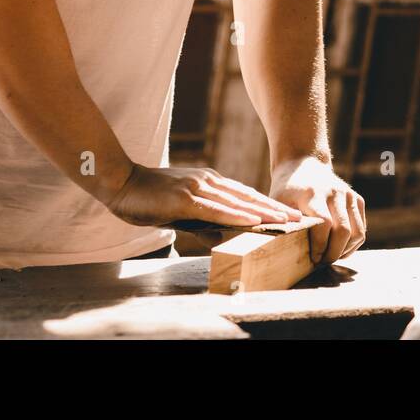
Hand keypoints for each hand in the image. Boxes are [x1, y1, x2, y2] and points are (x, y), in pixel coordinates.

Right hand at [105, 164, 302, 228]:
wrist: (120, 182)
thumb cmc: (149, 198)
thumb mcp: (182, 212)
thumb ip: (202, 222)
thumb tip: (219, 237)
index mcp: (209, 183)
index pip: (244, 195)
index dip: (267, 205)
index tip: (288, 215)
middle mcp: (208, 181)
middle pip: (248, 196)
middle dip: (274, 208)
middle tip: (298, 218)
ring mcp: (197, 188)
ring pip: (237, 201)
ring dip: (263, 211)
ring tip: (285, 221)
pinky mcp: (184, 198)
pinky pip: (215, 209)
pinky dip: (236, 214)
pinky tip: (253, 219)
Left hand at [270, 156, 365, 264]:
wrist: (304, 163)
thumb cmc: (287, 189)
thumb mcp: (278, 202)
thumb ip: (283, 222)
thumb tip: (280, 249)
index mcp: (313, 193)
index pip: (324, 224)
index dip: (320, 245)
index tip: (312, 259)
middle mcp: (335, 192)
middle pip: (343, 230)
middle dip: (333, 253)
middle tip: (322, 263)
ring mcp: (348, 195)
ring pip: (357, 232)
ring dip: (345, 250)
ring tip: (331, 257)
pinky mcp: (357, 199)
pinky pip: (361, 228)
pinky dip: (352, 244)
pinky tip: (339, 249)